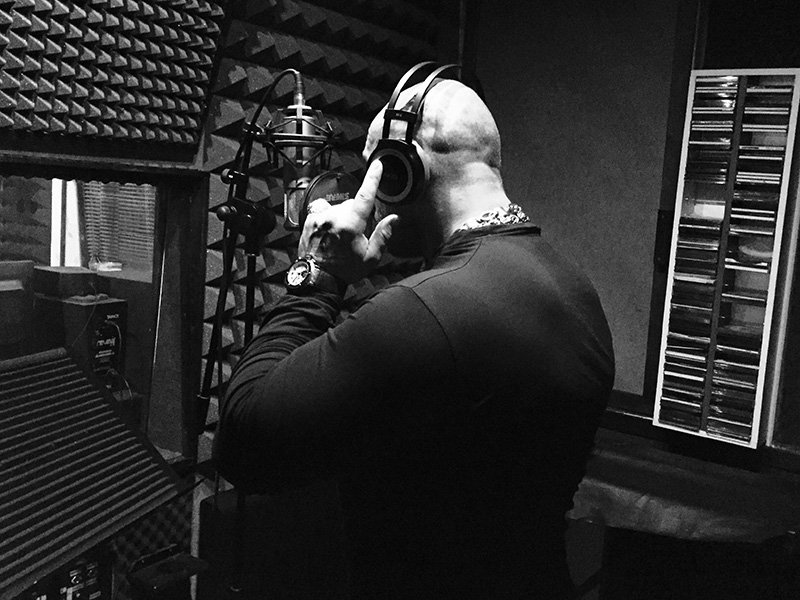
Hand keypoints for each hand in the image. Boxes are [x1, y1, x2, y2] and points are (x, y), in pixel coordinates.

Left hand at [298, 160, 397, 283]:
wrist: (317, 280)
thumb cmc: (344, 270)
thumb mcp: (370, 257)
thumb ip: (383, 235)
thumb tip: (395, 219)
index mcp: (350, 224)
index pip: (365, 195)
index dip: (372, 178)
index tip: (377, 165)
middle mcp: (333, 216)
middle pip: (351, 205)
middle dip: (356, 216)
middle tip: (355, 237)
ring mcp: (319, 217)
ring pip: (337, 208)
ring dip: (341, 217)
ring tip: (339, 238)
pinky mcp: (309, 220)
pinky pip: (323, 211)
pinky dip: (328, 218)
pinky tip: (328, 233)